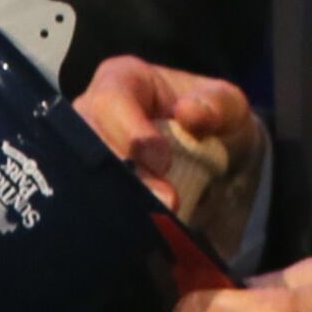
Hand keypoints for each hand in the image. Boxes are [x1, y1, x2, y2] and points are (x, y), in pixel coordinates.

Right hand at [74, 55, 262, 207]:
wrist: (219, 165)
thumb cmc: (215, 123)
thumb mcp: (229, 105)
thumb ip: (217, 103)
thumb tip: (188, 113)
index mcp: (122, 80)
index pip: (110, 100)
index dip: (132, 132)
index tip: (163, 160)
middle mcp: (90, 115)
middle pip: (86, 143)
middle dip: (125, 175)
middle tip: (165, 201)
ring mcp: (83, 155)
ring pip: (81, 178)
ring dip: (118, 201)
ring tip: (156, 220)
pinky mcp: (88, 189)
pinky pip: (86, 204)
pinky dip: (113, 218)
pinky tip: (141, 231)